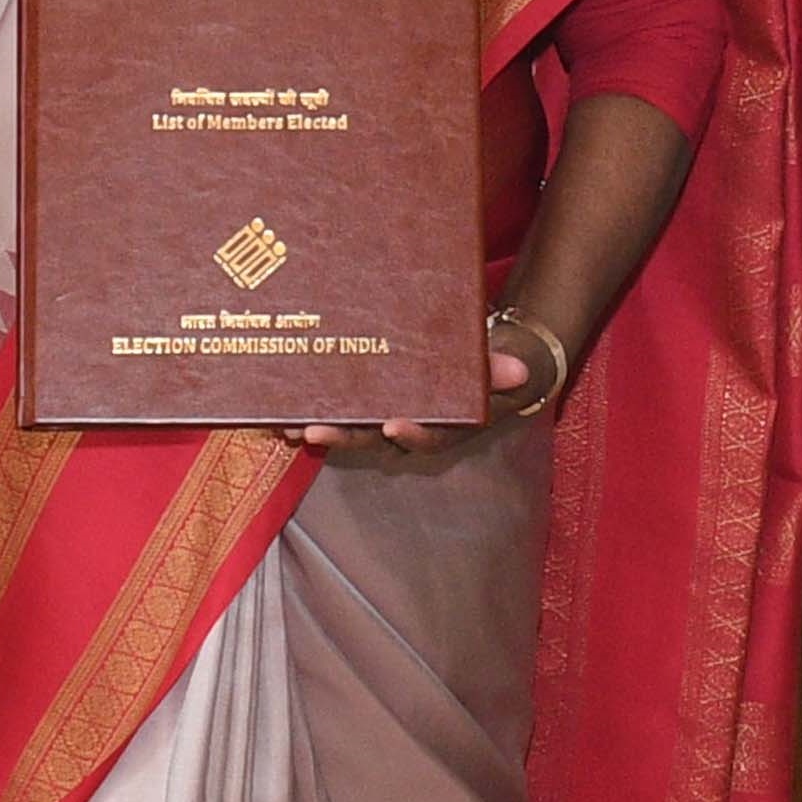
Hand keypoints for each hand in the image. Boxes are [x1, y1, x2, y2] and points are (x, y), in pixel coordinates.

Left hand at [285, 306, 566, 469]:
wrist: (474, 362)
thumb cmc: (485, 365)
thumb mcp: (497, 367)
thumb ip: (500, 371)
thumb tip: (522, 372)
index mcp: (443, 423)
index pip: (428, 436)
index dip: (412, 434)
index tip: (394, 425)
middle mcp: (406, 427)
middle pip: (373, 439)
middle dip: (343, 437)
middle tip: (313, 432)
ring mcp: (380, 419)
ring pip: (347, 429)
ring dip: (316, 429)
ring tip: (286, 425)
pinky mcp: (361, 406)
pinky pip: (333, 412)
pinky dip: (308, 411)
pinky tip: (278, 410)